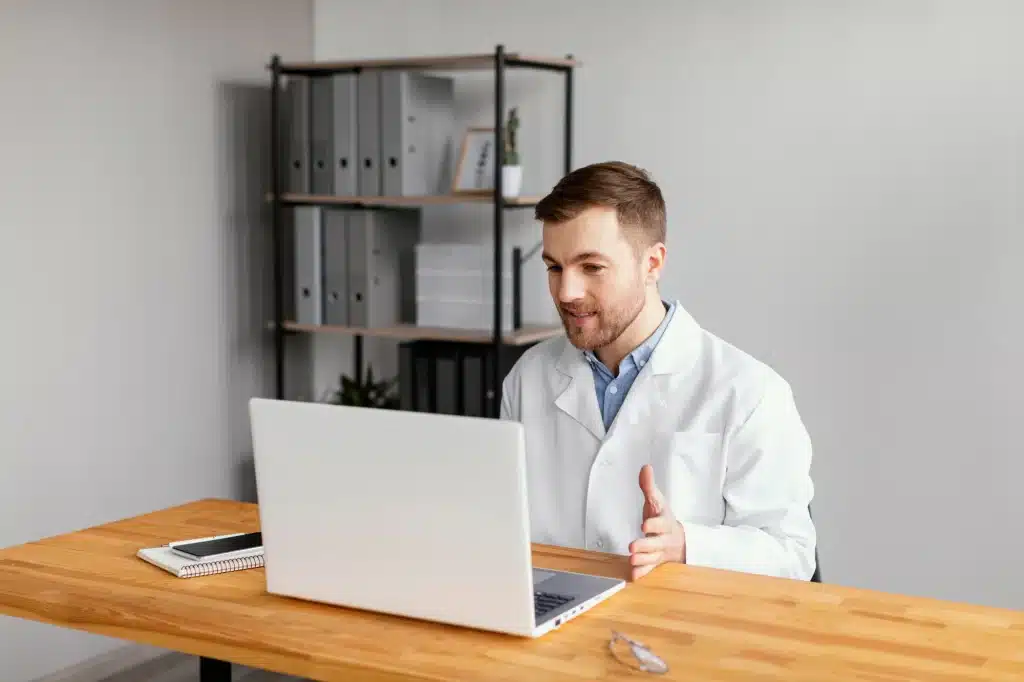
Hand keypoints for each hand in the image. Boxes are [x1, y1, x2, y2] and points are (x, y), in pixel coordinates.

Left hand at [628, 464, 684, 579]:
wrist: (679, 539)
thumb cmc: (663, 518)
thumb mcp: (657, 502)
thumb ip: (649, 486)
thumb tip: (645, 468)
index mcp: (665, 522)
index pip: (660, 523)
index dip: (653, 524)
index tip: (644, 524)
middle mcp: (664, 538)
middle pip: (656, 543)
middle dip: (645, 545)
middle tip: (632, 546)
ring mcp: (660, 552)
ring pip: (653, 558)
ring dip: (642, 560)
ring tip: (631, 560)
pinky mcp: (655, 562)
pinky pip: (650, 569)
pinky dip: (643, 573)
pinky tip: (634, 575)